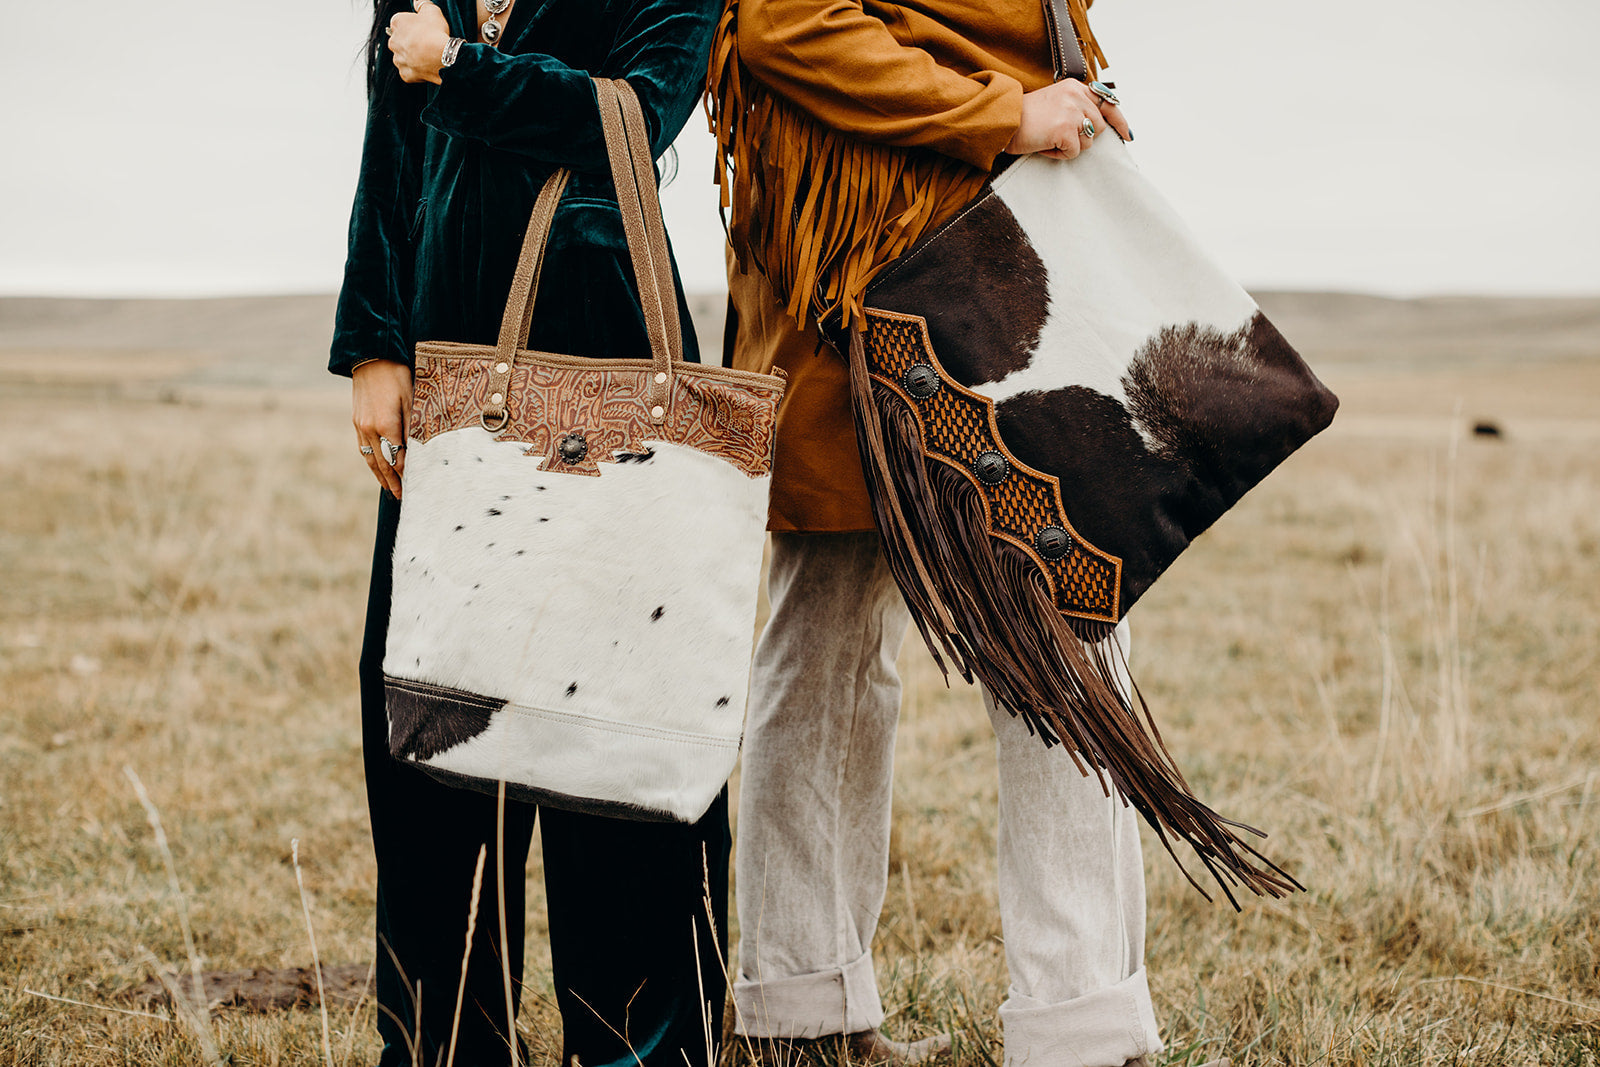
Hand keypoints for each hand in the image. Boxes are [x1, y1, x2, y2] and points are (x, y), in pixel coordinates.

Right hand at [352, 359, 412, 498]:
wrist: (370, 358)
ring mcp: (360, 426)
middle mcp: (370, 429)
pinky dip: (371, 461)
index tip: (415, 485)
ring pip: (370, 458)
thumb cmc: (396, 376)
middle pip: (383, 463)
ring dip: (380, 475)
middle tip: (402, 496)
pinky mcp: (356, 422)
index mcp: (386, 424)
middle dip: (392, 481)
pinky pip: (363, 447)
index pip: (398, 457)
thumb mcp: (411, 398)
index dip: (406, 473)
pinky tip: (376, 468)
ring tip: (389, 489)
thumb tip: (418, 449)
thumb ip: (413, 426)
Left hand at [387, 1, 451, 84]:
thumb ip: (422, 3)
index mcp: (396, 23)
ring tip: (427, 56)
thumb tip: (417, 1)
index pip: (401, 22)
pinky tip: (426, 66)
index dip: (413, 25)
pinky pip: (409, 72)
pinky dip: (416, 70)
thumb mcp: (432, 11)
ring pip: (403, 57)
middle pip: (400, 40)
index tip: (424, 29)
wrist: (444, 57)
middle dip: (410, 41)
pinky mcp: (405, 74)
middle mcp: (392, 41)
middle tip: (426, 42)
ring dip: (412, 56)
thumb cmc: (436, 33)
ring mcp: (398, 59)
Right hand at [1004, 79, 1131, 159]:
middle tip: (1059, 136)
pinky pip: (1074, 152)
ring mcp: (1072, 111)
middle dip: (1082, 137)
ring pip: (1089, 140)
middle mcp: (1076, 95)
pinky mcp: (1065, 128)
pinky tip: (1045, 145)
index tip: (1127, 133)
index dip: (1118, 120)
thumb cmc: (1024, 118)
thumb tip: (1096, 127)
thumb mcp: (1054, 103)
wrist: (1003, 121)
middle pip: (1099, 127)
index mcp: (1074, 87)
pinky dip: (1059, 154)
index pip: (1106, 102)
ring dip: (1071, 146)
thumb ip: (1075, 107)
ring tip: (1050, 139)